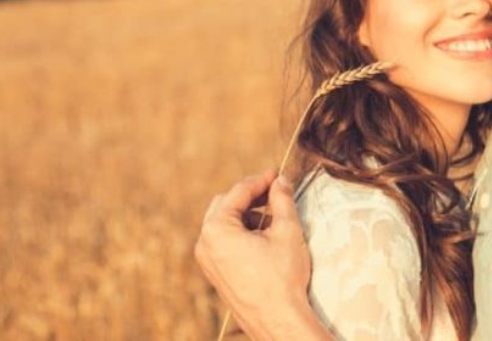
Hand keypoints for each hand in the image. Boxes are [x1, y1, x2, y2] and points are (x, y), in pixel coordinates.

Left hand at [195, 171, 318, 338]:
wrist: (277, 320)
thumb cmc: (281, 277)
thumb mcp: (286, 231)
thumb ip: (282, 200)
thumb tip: (280, 181)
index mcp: (217, 229)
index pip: (238, 192)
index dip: (260, 179)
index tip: (277, 172)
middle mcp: (204, 243)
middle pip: (225, 204)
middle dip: (250, 196)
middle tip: (275, 190)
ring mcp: (207, 260)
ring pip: (224, 223)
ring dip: (247, 214)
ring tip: (274, 216)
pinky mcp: (215, 273)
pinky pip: (224, 242)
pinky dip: (242, 232)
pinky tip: (264, 236)